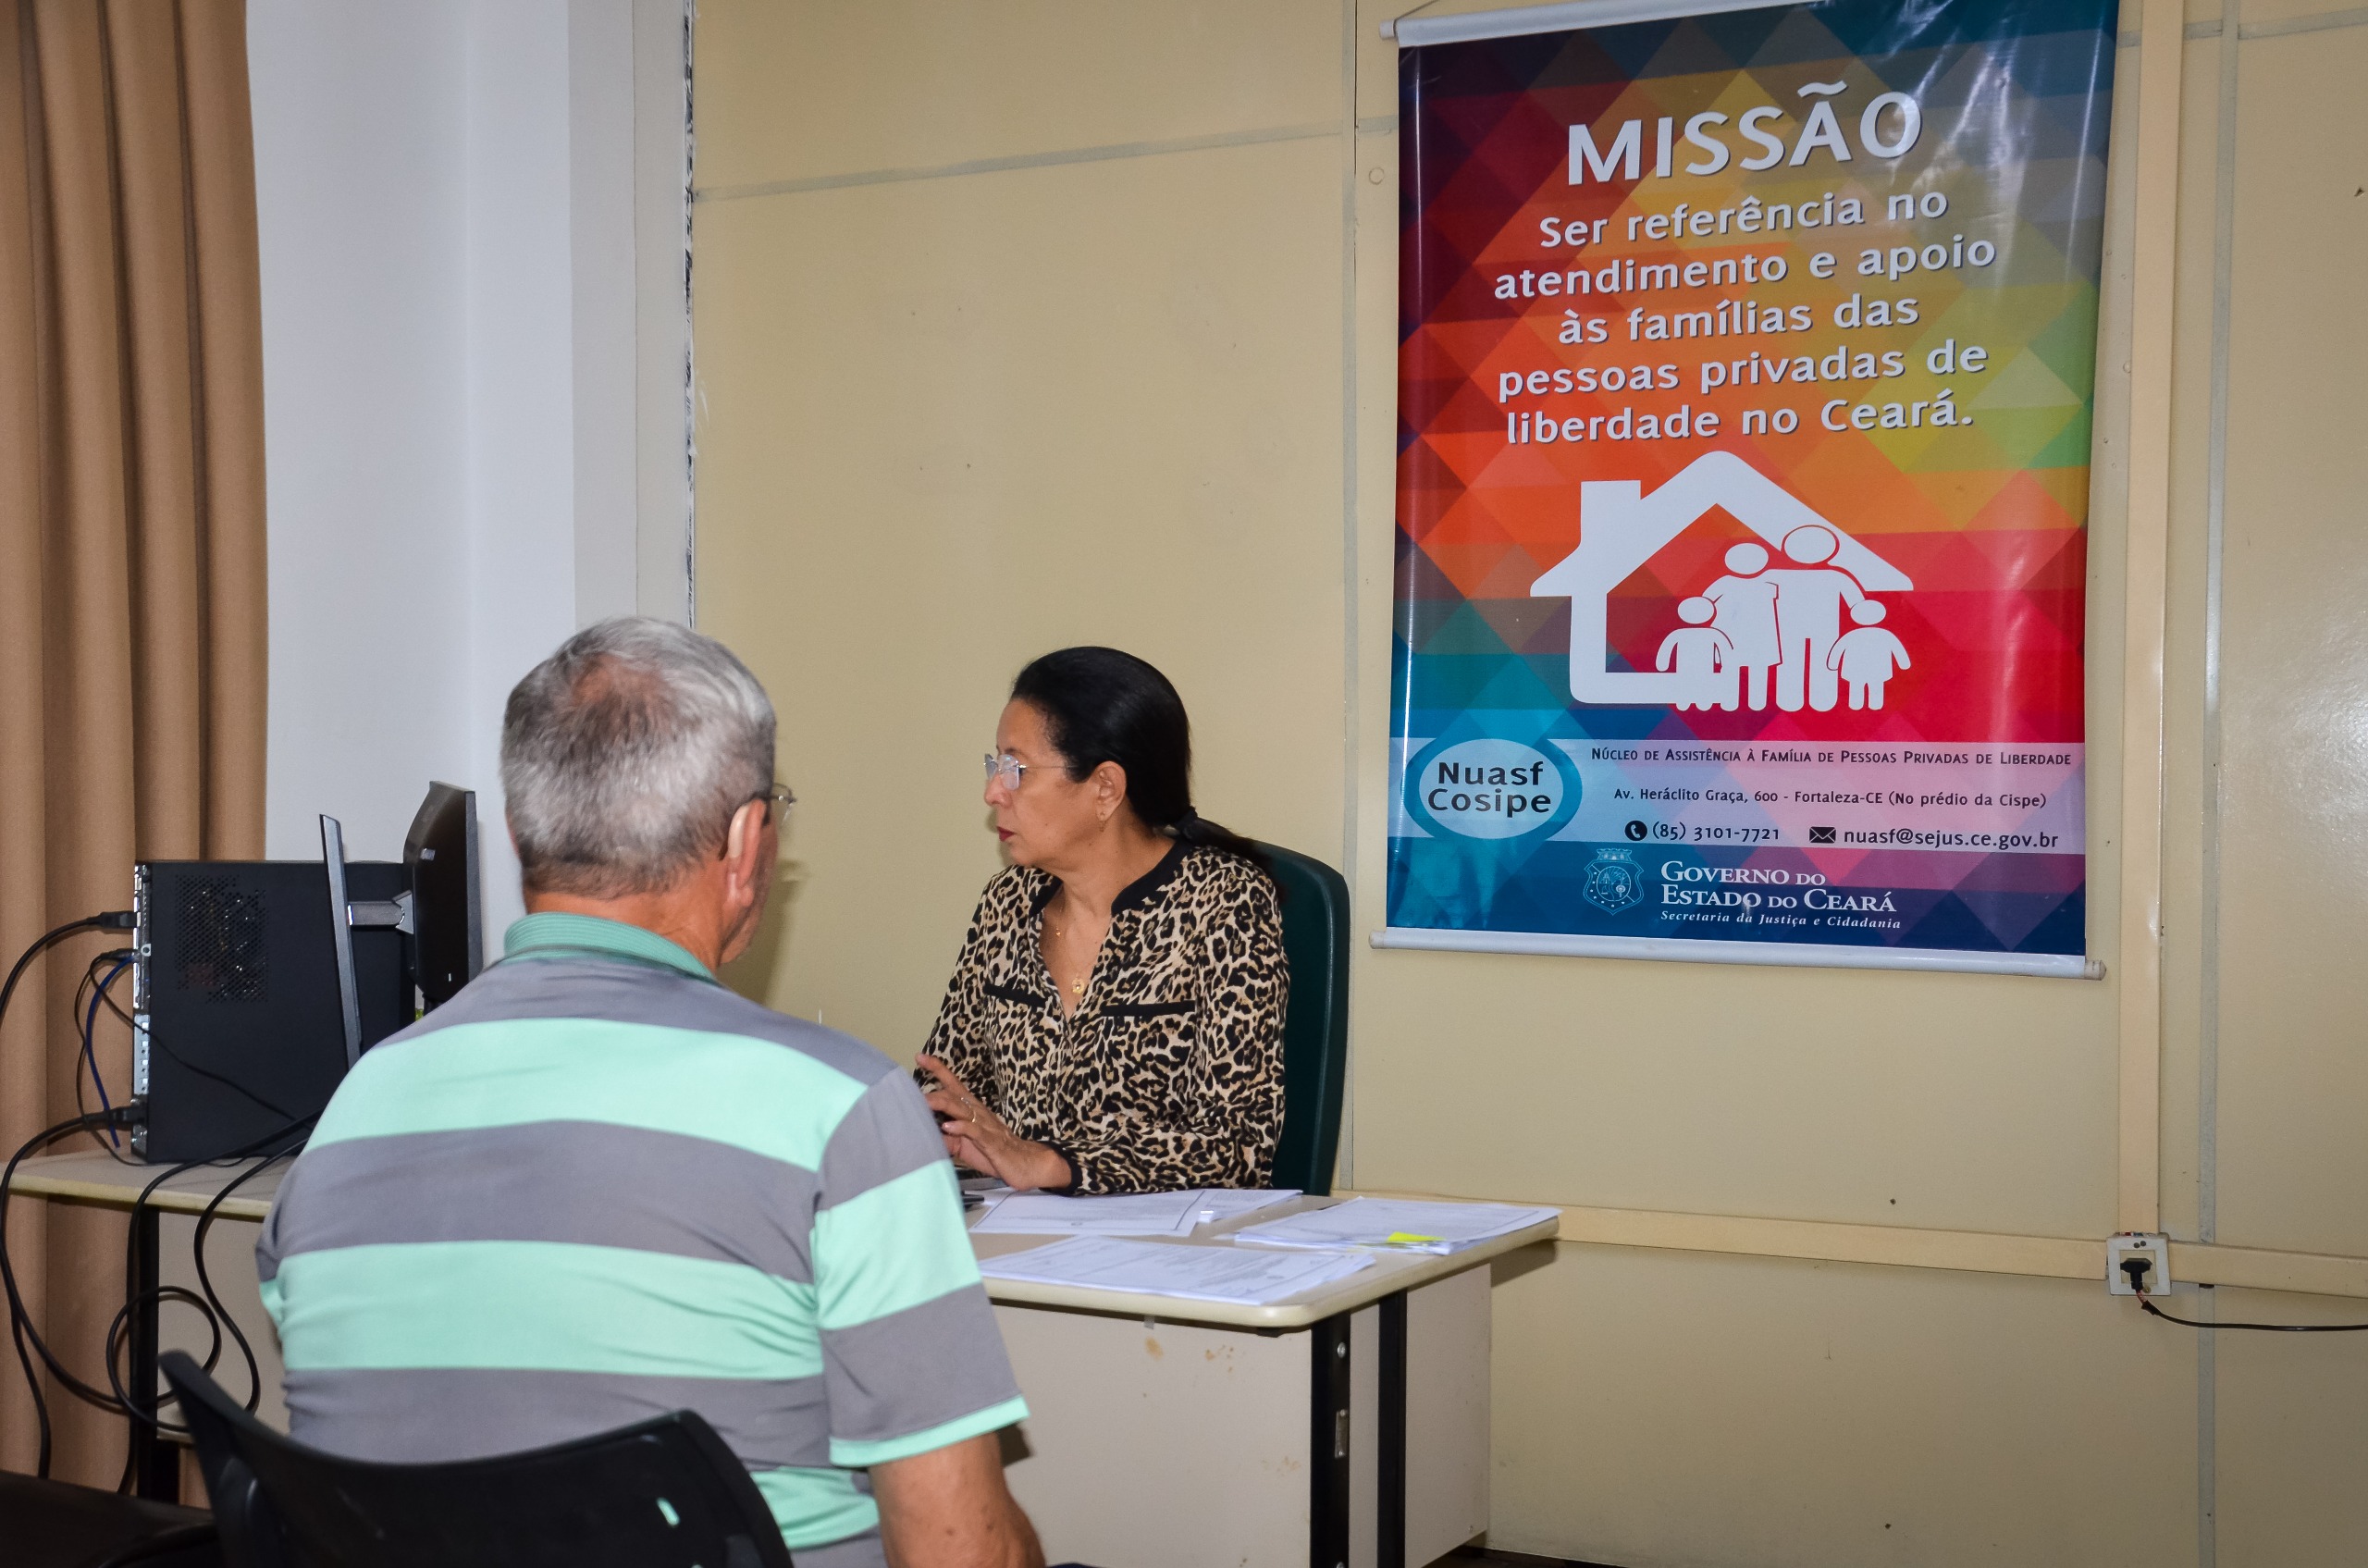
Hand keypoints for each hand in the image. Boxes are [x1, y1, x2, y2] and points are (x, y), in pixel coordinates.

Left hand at [917, 1054, 1071, 1191]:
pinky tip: (948, 1126)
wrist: (1025, 1163)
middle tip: (911, 1089)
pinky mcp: (991, 1141)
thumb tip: (922, 1134)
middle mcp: (977, 1112)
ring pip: (962, 1109)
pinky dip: (961, 1127)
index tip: (920, 1057)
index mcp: (971, 1109)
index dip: (938, 1070)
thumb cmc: (993, 1152)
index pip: (953, 1084)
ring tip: (925, 1102)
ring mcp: (985, 1125)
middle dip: (933, 1091)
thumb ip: (945, 1138)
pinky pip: (975, 1131)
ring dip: (943, 1104)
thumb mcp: (963, 1145)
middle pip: (954, 1094)